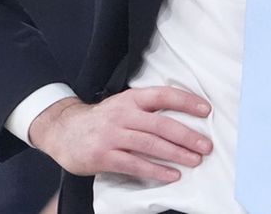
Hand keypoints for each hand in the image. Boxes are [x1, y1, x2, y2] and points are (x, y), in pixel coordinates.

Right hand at [28, 87, 212, 182]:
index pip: (163, 95)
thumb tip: (184, 118)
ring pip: (150, 144)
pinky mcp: (104, 156)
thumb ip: (147, 110)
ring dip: (176, 153)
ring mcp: (112, 136)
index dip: (186, 101)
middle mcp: (122, 115)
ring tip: (195, 160)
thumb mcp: (122, 106)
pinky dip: (156, 170)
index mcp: (130, 99)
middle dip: (187, 135)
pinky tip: (172, 175)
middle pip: (161, 124)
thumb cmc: (101, 121)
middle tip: (206, 145)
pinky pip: (135, 164)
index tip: (206, 110)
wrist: (64, 131)